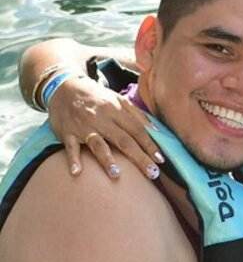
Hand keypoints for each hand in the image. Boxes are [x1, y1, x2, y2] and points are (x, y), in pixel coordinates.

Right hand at [47, 78, 162, 180]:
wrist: (62, 87)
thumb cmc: (96, 97)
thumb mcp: (118, 99)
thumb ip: (138, 115)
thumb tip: (158, 131)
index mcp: (115, 110)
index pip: (137, 129)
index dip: (150, 145)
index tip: (161, 160)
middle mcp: (101, 119)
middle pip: (123, 140)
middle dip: (139, 157)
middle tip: (152, 174)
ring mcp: (83, 127)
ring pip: (97, 144)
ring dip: (107, 160)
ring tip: (117, 175)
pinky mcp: (67, 133)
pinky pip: (70, 147)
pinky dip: (73, 159)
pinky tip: (77, 172)